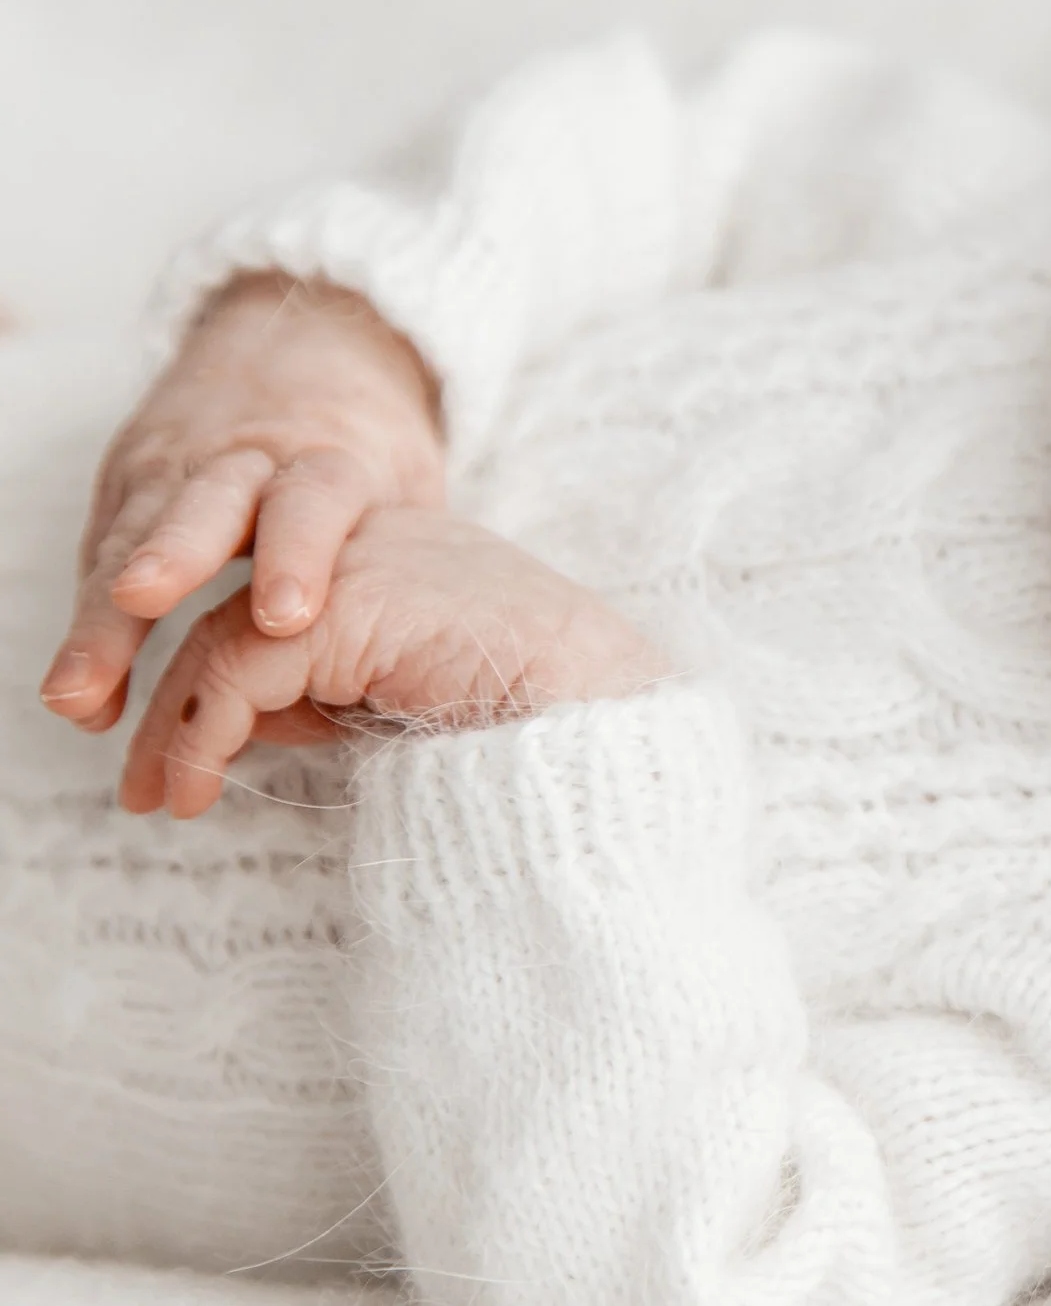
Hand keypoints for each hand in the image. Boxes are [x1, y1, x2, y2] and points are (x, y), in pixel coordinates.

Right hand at [43, 273, 445, 731]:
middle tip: (142, 601)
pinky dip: (90, 619)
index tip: (286, 617)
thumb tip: (431, 659)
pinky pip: (104, 552)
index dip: (299, 554)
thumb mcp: (404, 485)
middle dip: (172, 555)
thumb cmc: (366, 446)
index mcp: (329, 458)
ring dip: (103, 617)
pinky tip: (81, 688)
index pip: (314, 500)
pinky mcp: (131, 481)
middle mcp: (247, 457)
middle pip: (205, 504)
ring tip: (79, 692)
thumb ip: (401, 559)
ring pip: (136, 538)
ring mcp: (178, 465)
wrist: (307, 340)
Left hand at [120, 505, 665, 817]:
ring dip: (175, 727)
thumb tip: (241, 728)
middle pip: (239, 610)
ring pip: (220, 635)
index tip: (196, 763)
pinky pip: (236, 666)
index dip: (228, 683)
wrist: (611, 726)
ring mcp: (364, 563)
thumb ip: (335, 698)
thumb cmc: (545, 727)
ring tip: (161, 800)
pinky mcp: (348, 603)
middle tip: (145, 785)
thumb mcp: (416, 705)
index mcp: (407, 559)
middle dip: (174, 695)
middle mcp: (381, 543)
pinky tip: (195, 788)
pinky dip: (200, 734)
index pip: (288, 604)